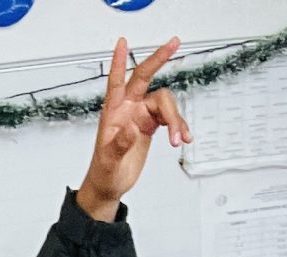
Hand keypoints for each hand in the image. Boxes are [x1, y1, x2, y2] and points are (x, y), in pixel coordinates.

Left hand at [75, 37, 190, 219]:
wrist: (110, 184)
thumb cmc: (104, 171)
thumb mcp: (109, 160)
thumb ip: (119, 144)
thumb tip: (130, 128)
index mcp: (113, 111)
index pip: (116, 80)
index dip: (119, 60)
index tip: (122, 42)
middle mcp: (128, 108)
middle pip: (145, 77)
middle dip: (160, 59)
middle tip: (174, 44)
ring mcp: (140, 115)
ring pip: (165, 103)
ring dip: (176, 119)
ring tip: (179, 139)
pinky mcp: (150, 125)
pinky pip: (170, 118)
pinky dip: (179, 127)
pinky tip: (183, 138)